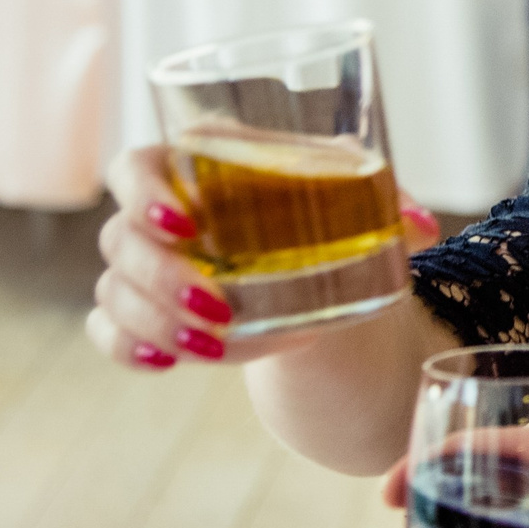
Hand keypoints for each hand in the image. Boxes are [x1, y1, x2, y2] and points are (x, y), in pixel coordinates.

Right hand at [84, 144, 439, 371]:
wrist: (322, 282)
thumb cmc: (329, 220)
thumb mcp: (355, 204)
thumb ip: (386, 203)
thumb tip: (420, 226)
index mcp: (197, 166)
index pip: (139, 165)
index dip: (144, 190)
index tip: (184, 223)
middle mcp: (159, 214)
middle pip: (122, 236)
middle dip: (159, 276)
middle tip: (216, 307)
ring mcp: (145, 268)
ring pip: (115, 289)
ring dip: (155, 321)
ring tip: (211, 348)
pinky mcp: (145, 315)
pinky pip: (108, 331)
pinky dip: (128, 347)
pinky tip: (164, 363)